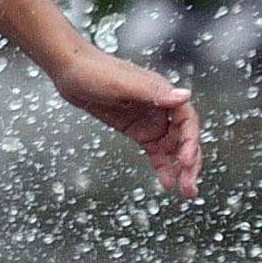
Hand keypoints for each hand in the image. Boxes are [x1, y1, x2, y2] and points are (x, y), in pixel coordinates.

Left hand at [52, 44, 203, 198]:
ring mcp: (151, 119)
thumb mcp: (122, 83)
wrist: (70, 71)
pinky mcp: (137, 128)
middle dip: (190, 163)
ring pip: (172, 148)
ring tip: (185, 191)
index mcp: (164, 94)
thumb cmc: (96, 71)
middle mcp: (163, 107)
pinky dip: (162, 166)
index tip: (186, 160)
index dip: (191, 142)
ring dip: (180, 168)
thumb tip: (185, 96)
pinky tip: (167, 183)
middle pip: (184, 139)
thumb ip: (153, 92)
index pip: (187, 122)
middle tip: (190, 188)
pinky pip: (155, 150)